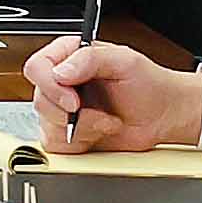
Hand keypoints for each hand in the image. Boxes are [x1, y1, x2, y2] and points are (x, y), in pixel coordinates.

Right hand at [24, 38, 201, 155]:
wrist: (164, 116)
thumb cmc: (150, 85)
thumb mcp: (124, 61)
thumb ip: (89, 59)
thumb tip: (60, 72)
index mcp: (69, 57)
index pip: (37, 67)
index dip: (51, 86)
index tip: (74, 100)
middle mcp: (62, 83)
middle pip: (40, 100)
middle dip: (72, 114)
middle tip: (98, 113)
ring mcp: (62, 110)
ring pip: (47, 125)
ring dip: (83, 129)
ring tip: (106, 121)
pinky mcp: (66, 135)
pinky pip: (55, 145)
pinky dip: (80, 143)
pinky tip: (99, 132)